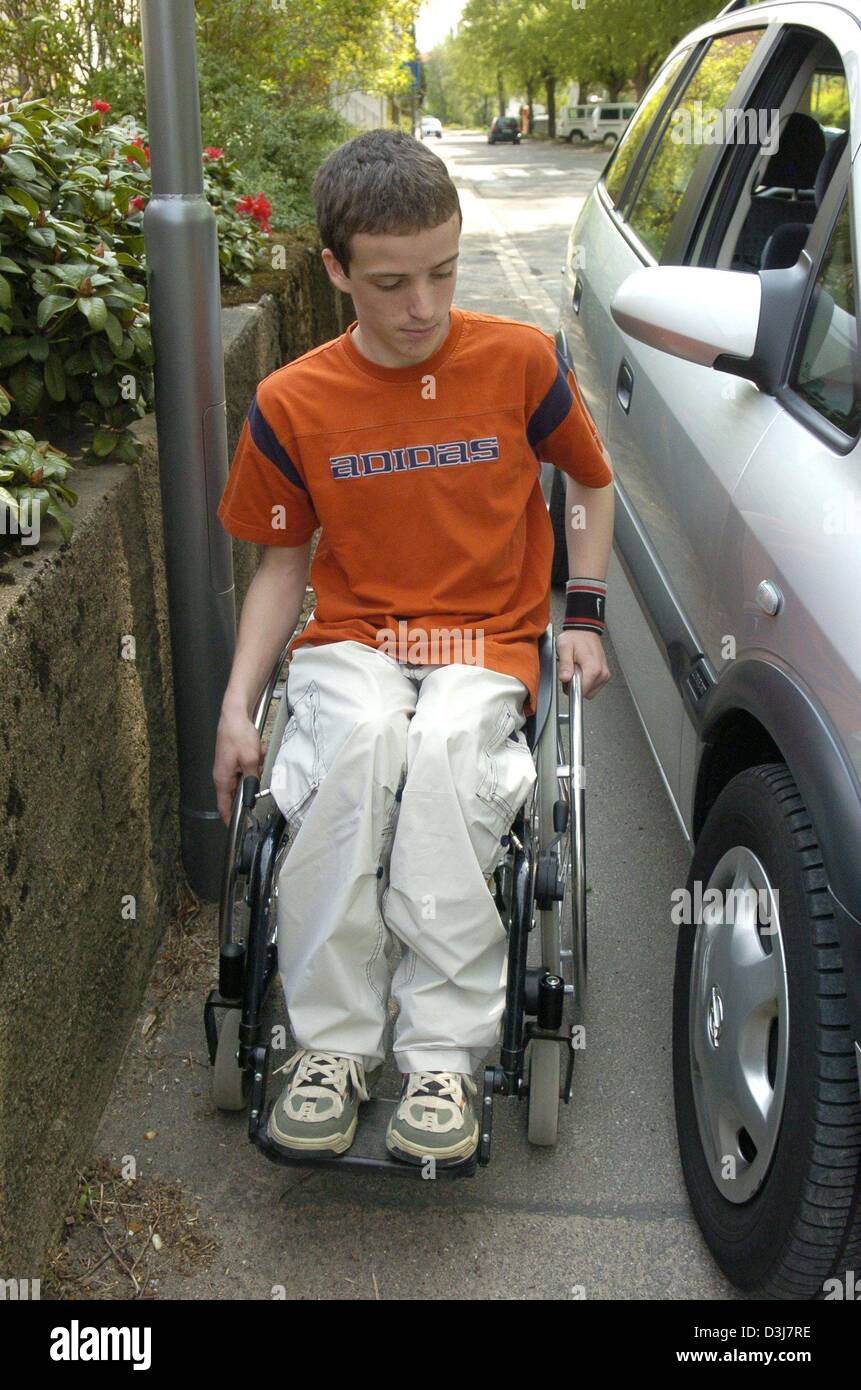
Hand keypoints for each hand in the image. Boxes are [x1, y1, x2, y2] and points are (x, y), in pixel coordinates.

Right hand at [213, 704, 263, 825]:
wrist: (234, 714)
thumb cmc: (238, 735)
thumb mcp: (250, 760)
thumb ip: (252, 780)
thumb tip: (252, 795)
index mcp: (222, 779)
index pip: (224, 807)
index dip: (230, 819)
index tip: (236, 829)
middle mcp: (222, 775)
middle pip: (238, 792)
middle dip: (252, 784)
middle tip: (259, 771)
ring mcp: (227, 767)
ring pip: (246, 778)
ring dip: (255, 769)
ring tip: (258, 755)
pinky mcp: (233, 759)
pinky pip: (247, 767)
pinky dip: (254, 760)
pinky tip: (257, 750)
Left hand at [556, 628, 610, 699]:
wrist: (584, 631)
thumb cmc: (575, 638)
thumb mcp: (564, 647)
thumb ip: (565, 664)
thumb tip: (565, 678)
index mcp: (593, 668)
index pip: (582, 692)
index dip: (571, 688)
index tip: (568, 678)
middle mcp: (602, 672)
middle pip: (586, 693)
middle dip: (576, 685)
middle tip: (572, 670)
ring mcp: (605, 674)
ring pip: (590, 692)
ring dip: (582, 683)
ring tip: (578, 668)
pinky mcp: (605, 674)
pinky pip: (594, 686)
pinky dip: (587, 681)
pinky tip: (583, 669)